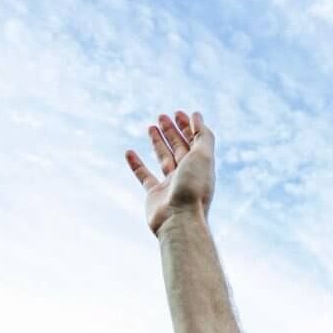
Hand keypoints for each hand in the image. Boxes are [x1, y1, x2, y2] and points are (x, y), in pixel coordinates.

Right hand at [126, 110, 214, 234]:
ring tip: (150, 126)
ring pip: (164, 159)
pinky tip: (129, 152)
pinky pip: (144, 176)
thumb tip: (197, 115)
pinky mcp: (154, 195)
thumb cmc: (193, 187)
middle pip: (180, 148)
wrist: (179, 219)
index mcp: (201, 166)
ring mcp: (171, 185)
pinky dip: (136, 164)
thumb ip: (202, 135)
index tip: (177, 112)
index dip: (188, 126)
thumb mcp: (203, 156)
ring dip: (157, 142)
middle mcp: (187, 175)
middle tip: (162, 116)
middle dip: (172, 131)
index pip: (195, 141)